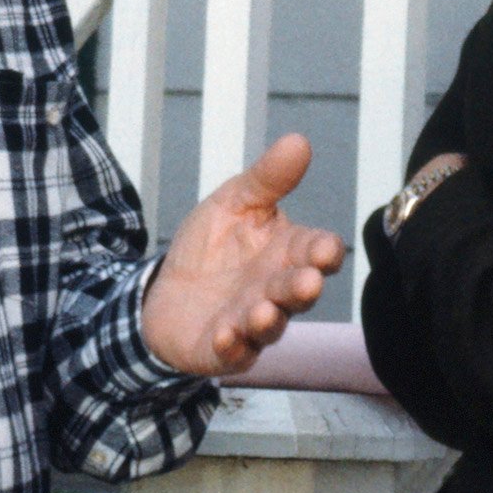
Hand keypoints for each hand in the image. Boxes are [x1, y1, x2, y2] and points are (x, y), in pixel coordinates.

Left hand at [142, 132, 345, 375]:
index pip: (316, 251)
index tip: (326, 250)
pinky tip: (224, 334)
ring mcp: (252, 322)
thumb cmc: (213, 245)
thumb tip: (299, 140)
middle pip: (298, 291)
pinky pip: (233, 352)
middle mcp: (276, 290)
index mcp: (287, 252)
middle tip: (307, 283)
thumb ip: (267, 178)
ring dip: (268, 319)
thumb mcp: (235, 202)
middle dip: (302, 288)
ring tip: (262, 312)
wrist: (167, 288)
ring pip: (270, 325)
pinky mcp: (224, 348)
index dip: (324, 252)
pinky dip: (231, 345)